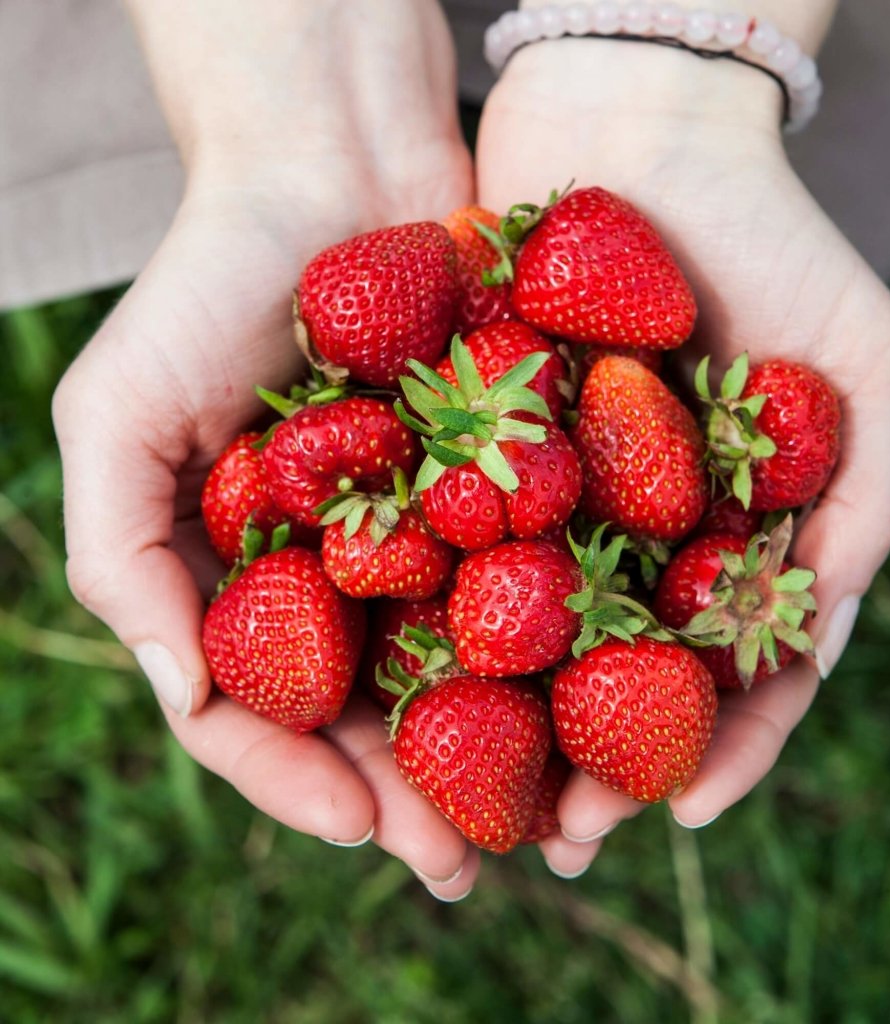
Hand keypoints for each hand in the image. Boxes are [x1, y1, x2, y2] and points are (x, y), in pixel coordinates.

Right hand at [52, 0, 480, 899]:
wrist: (332, 168)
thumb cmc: (209, 282)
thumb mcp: (120, 414)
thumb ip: (119, 555)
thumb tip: (181, 695)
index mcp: (248, 577)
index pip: (265, 712)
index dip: (303, 783)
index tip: (364, 833)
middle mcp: (339, 572)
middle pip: (377, 714)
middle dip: (418, 798)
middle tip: (470, 868)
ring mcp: (425, 532)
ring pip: (466, 667)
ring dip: (502, 751)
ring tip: (551, 823)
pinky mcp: (504, 483)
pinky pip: (538, 576)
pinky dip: (565, 642)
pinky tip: (609, 700)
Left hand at [476, 36, 889, 874]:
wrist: (640, 126)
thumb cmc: (772, 235)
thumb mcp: (861, 364)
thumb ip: (859, 501)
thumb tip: (815, 640)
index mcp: (729, 532)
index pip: (731, 668)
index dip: (715, 746)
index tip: (680, 811)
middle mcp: (637, 534)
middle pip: (614, 678)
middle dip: (589, 765)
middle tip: (555, 838)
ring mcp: (551, 500)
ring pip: (522, 639)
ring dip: (499, 727)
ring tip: (465, 806)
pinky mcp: (467, 455)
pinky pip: (445, 550)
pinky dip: (429, 617)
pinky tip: (401, 681)